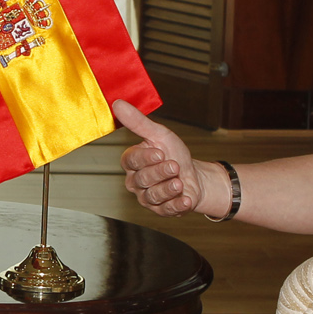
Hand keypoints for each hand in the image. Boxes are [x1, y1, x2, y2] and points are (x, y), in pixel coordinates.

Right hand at [114, 99, 207, 216]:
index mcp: (132, 162)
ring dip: (169, 188)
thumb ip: (138, 122)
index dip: (145, 158)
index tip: (160, 152)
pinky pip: (165, 210)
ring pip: (153, 195)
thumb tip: (118, 103)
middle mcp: (136, 181)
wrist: (194, 175)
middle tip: (174, 165)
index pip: (131, 160)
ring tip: (180, 182)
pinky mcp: (160, 210)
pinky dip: (177, 205)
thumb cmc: (174, 153)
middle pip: (142, 179)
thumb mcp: (159, 135)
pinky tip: (186, 199)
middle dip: (161, 172)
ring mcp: (147, 197)